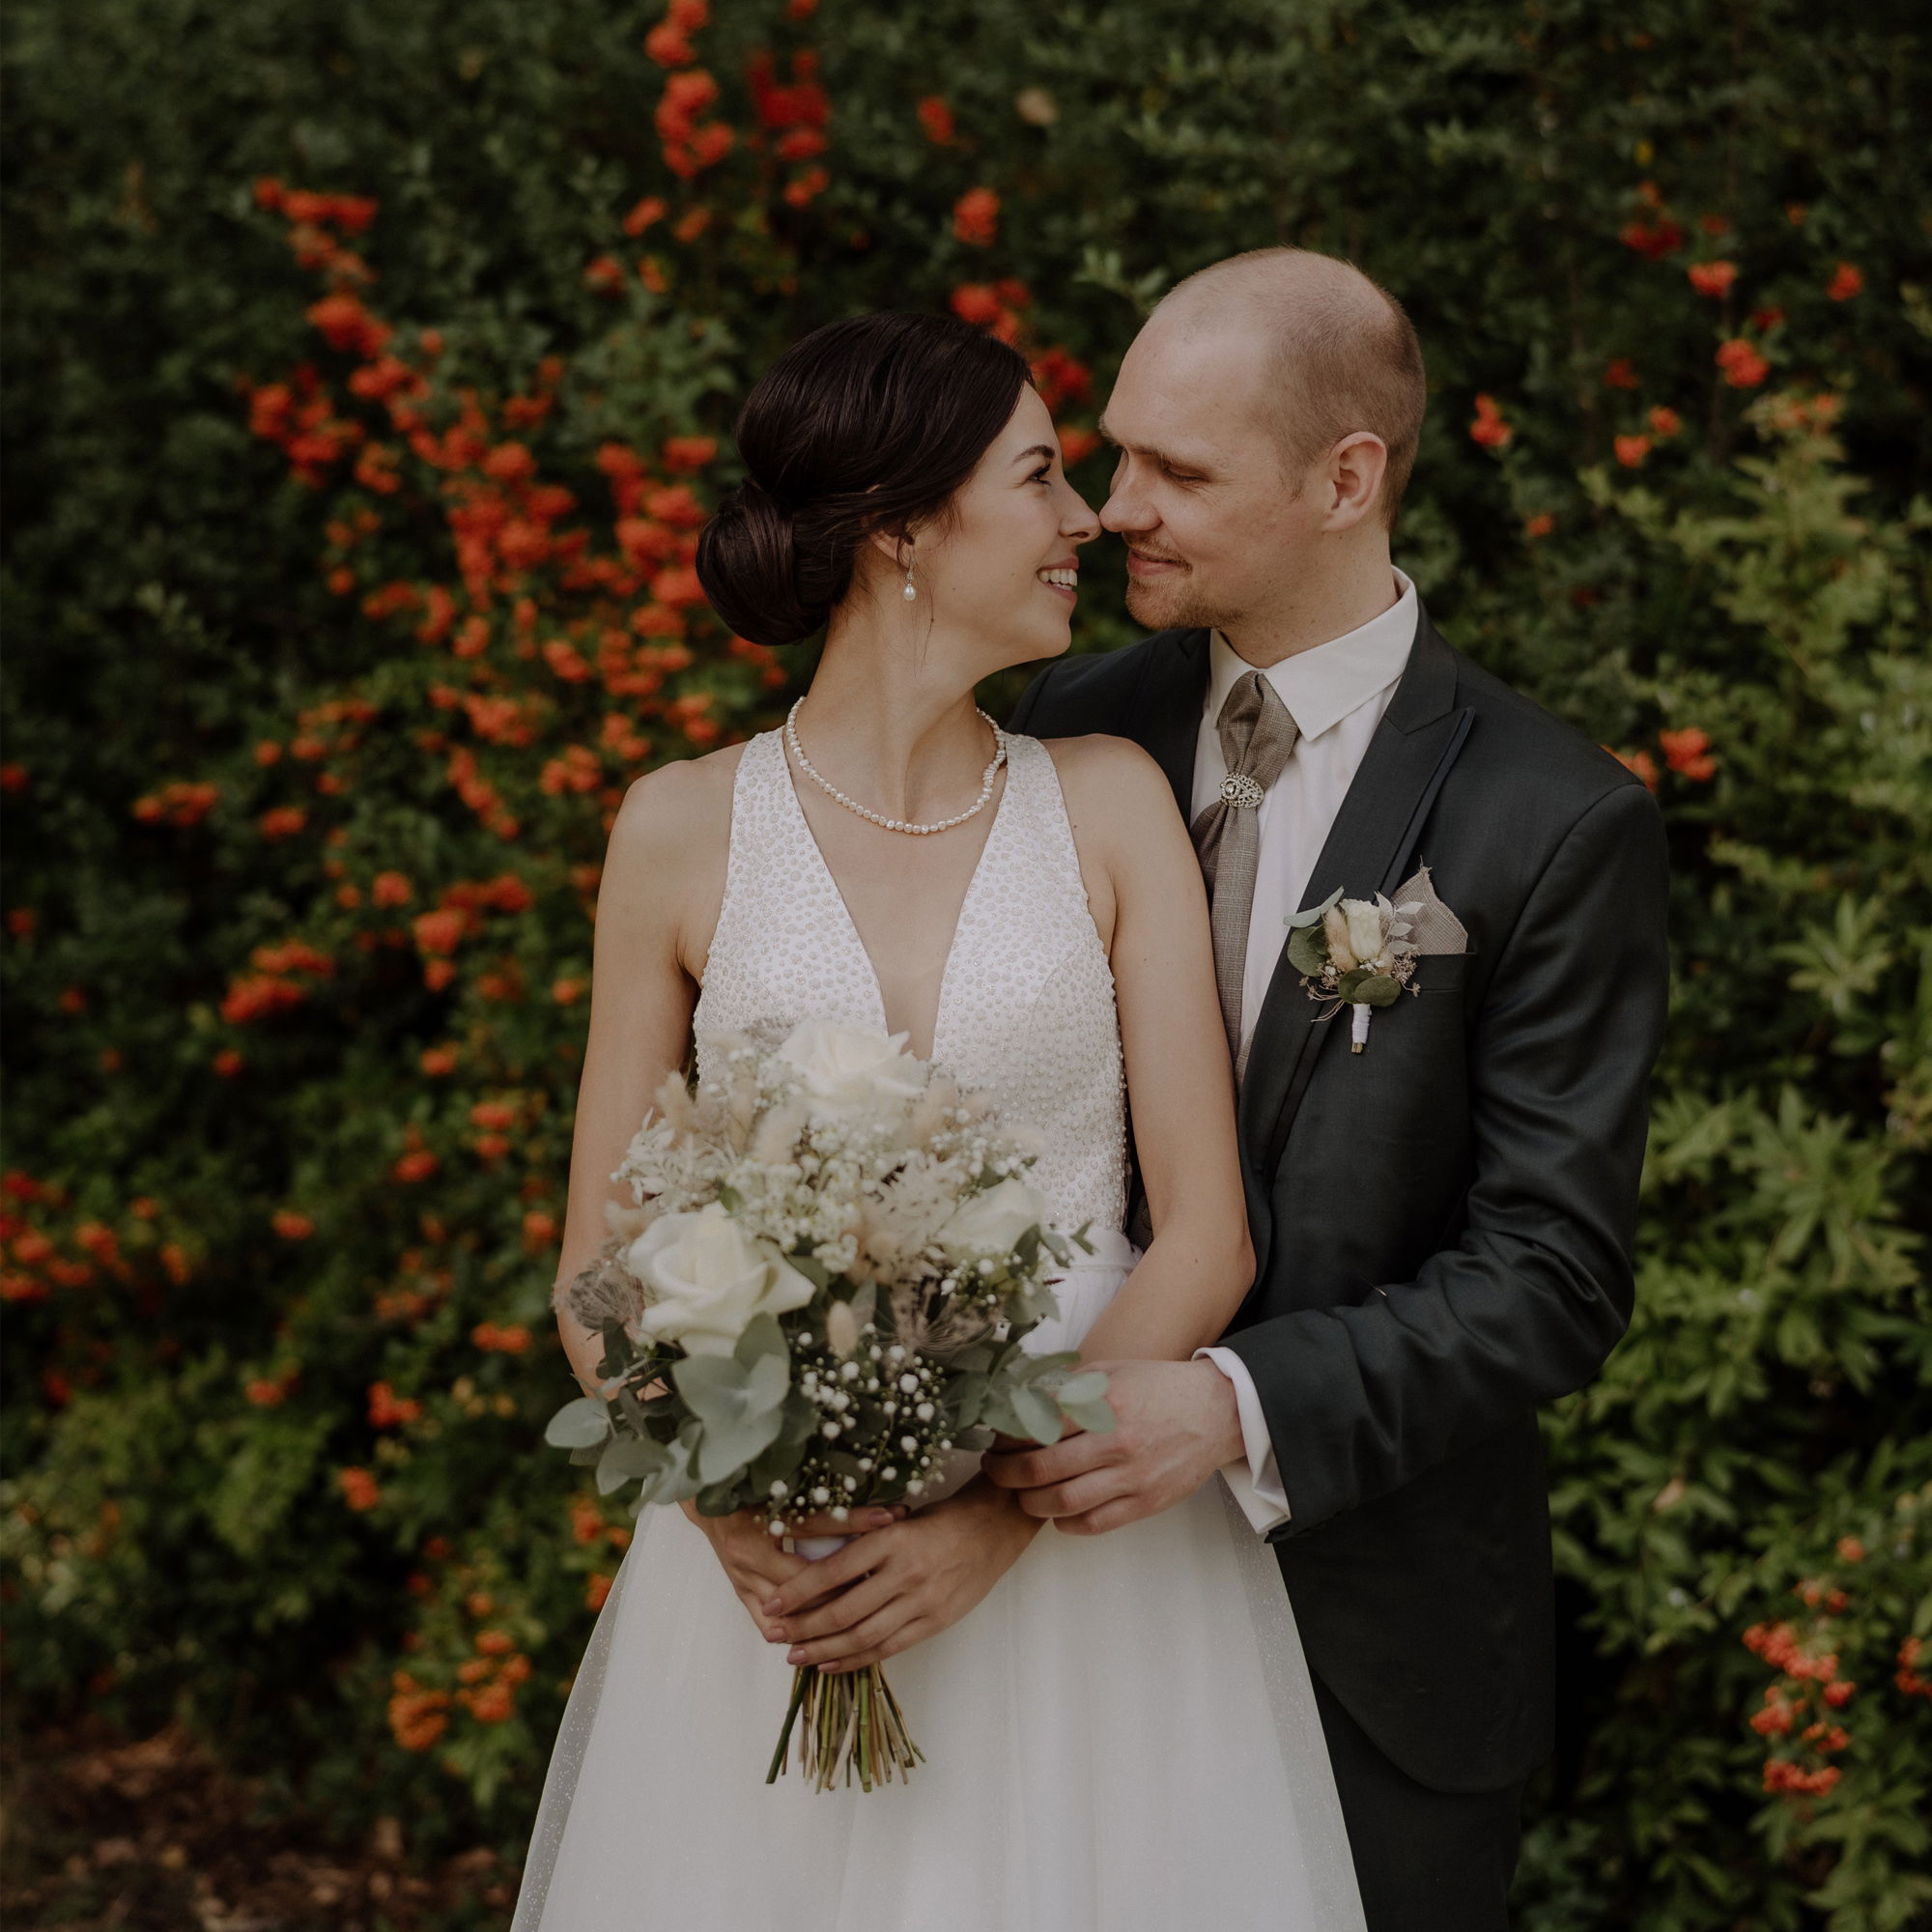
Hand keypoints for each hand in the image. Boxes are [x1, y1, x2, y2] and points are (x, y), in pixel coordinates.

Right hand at [682, 1500, 899, 1642]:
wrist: (709, 1505)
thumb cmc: (748, 1493)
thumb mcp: (780, 1490)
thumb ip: (818, 1500)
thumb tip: (868, 1501)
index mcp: (758, 1521)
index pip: (815, 1524)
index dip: (854, 1522)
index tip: (890, 1519)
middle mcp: (748, 1556)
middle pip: (806, 1578)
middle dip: (846, 1580)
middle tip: (885, 1579)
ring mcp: (742, 1580)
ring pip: (790, 1611)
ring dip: (825, 1612)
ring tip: (864, 1613)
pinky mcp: (742, 1596)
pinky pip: (770, 1626)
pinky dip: (796, 1632)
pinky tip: (825, 1639)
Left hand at [760, 1478, 1041, 1673]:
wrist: (993, 1529)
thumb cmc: (939, 1519)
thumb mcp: (898, 1519)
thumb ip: (862, 1541)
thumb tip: (812, 1564)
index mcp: (891, 1539)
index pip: (834, 1571)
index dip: (798, 1591)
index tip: (771, 1602)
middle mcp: (904, 1573)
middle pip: (843, 1611)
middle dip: (802, 1626)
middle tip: (772, 1633)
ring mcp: (921, 1602)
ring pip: (862, 1636)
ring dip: (823, 1649)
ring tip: (794, 1655)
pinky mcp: (934, 1623)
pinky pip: (888, 1648)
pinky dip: (855, 1660)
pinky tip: (830, 1664)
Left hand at [982, 1357, 1242, 1533]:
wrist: (1216, 1411)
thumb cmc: (1159, 1387)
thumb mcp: (1112, 1370)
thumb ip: (1069, 1386)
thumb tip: (1022, 1397)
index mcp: (1104, 1403)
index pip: (1036, 1426)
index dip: (1006, 1437)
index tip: (995, 1440)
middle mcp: (1116, 1442)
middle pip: (1040, 1469)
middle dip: (1006, 1474)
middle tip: (995, 1470)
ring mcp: (1132, 1476)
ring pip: (1063, 1502)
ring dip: (1030, 1502)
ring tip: (1021, 1494)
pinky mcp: (1146, 1502)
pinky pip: (1094, 1523)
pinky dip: (1066, 1523)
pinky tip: (1056, 1512)